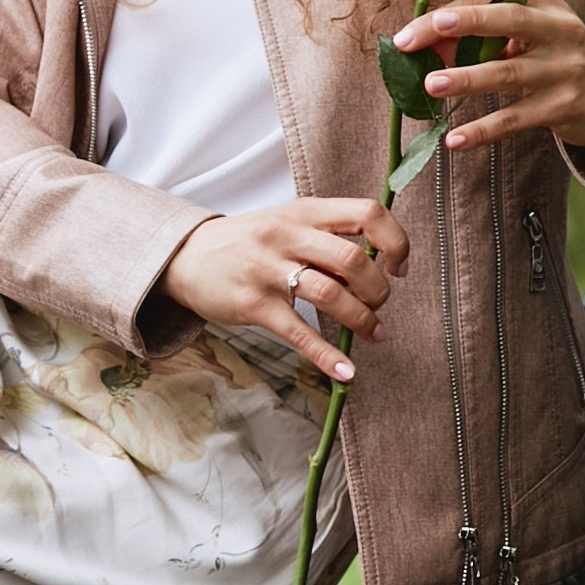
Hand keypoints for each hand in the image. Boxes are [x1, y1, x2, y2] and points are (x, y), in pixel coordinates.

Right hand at [161, 198, 408, 385]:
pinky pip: (299, 333)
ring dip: (361, 320)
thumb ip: (328, 237)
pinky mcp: (253, 305)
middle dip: (378, 290)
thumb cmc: (247, 243)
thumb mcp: (287, 223)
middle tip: (379, 306)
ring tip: (373, 334)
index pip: (366, 213)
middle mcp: (287, 235)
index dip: (394, 241)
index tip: (399, 267)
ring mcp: (268, 270)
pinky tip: (345, 372)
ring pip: (331, 294)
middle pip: (353, 259)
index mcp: (304, 211)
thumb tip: (378, 267)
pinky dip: (327, 356)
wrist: (185, 257)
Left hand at [394, 0, 584, 155]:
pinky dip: (483, 130)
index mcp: (545, 3)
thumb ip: (484, 35)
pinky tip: (455, 139)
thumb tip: (427, 47)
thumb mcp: (530, 36)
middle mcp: (559, 30)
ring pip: (509, 72)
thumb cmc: (556, 57)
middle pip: (509, 21)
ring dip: (468, 78)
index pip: (490, 2)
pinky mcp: (563, 107)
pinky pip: (515, 119)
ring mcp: (564, 69)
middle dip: (466, 24)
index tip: (409, 34)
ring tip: (431, 84)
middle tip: (427, 32)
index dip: (448, 16)